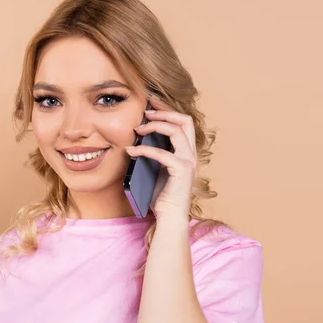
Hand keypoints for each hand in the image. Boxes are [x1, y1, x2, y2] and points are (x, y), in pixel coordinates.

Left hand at [125, 98, 195, 224]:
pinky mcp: (181, 171)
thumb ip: (152, 153)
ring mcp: (188, 162)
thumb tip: (136, 137)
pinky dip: (144, 150)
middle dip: (165, 111)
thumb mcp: (155, 168)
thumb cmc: (160, 195)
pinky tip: (131, 151)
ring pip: (176, 131)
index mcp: (186, 152)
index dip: (168, 110)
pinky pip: (162, 153)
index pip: (183, 122)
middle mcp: (191, 154)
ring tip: (137, 129)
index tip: (150, 105)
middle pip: (185, 120)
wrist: (169, 216)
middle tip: (145, 110)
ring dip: (155, 126)